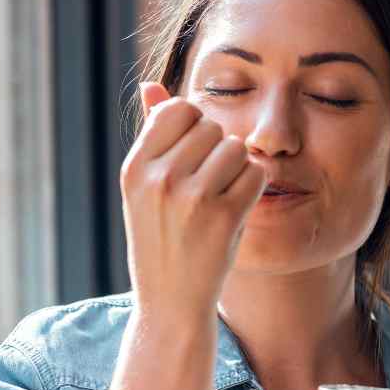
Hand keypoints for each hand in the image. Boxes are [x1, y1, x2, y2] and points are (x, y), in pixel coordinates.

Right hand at [121, 82, 267, 320]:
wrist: (170, 303)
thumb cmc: (160, 239)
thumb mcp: (144, 189)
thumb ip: (152, 135)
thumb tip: (151, 86)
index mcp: (135, 168)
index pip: (178, 109)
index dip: (194, 127)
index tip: (192, 157)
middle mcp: (158, 179)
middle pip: (211, 126)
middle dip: (217, 149)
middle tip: (207, 185)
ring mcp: (191, 198)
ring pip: (236, 148)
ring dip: (238, 169)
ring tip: (220, 197)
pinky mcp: (223, 217)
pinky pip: (255, 175)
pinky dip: (253, 189)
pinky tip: (235, 210)